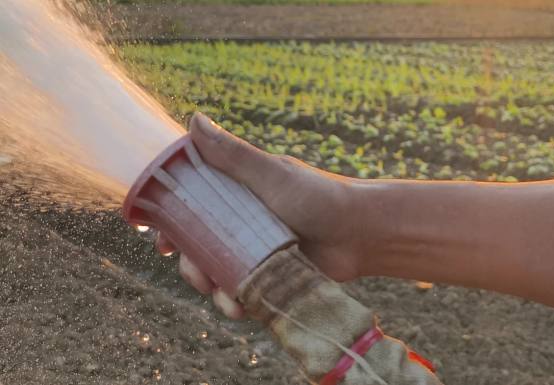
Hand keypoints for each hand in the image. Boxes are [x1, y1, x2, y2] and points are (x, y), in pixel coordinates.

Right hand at [157, 112, 363, 318]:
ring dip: (212, 289)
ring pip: (218, 274)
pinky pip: (243, 293)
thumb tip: (194, 119)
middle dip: (190, 264)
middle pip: (199, 247)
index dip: (170, 222)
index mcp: (236, 194)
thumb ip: (233, 155)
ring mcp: (255, 252)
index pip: (191, 206)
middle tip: (194, 274)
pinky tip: (241, 308)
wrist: (362, 234)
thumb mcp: (272, 174)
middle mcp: (241, 224)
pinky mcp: (270, 277)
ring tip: (224, 299)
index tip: (156, 236)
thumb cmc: (318, 196)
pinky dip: (237, 302)